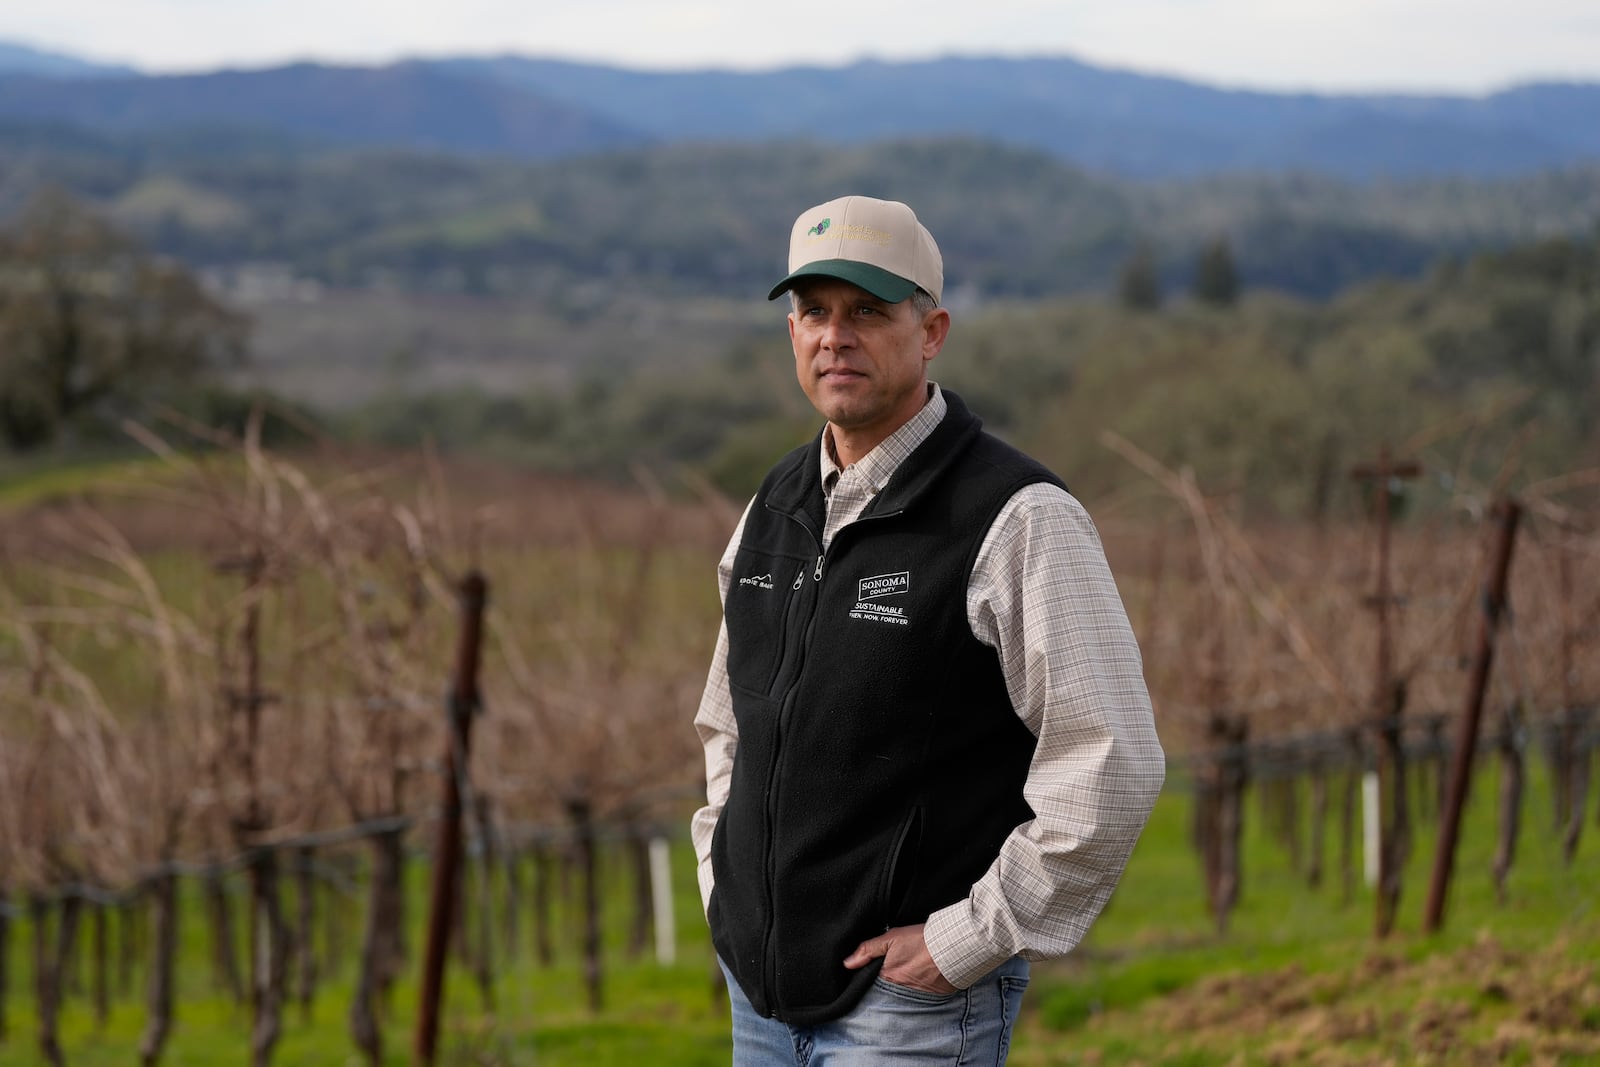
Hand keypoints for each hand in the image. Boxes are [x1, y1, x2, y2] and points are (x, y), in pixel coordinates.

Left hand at [842, 923, 956, 994]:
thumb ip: (867, 950)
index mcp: (888, 978)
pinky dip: (919, 990)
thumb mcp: (891, 938)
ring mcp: (918, 996)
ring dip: (903, 988)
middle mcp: (901, 992)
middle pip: (887, 992)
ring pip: (903, 996)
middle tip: (892, 974)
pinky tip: (921, 980)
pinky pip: (920, 997)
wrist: (952, 946)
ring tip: (907, 976)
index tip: (871, 973)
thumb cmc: (921, 940)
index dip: (870, 979)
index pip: (872, 985)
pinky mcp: (933, 997)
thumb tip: (847, 964)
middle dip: (887, 986)